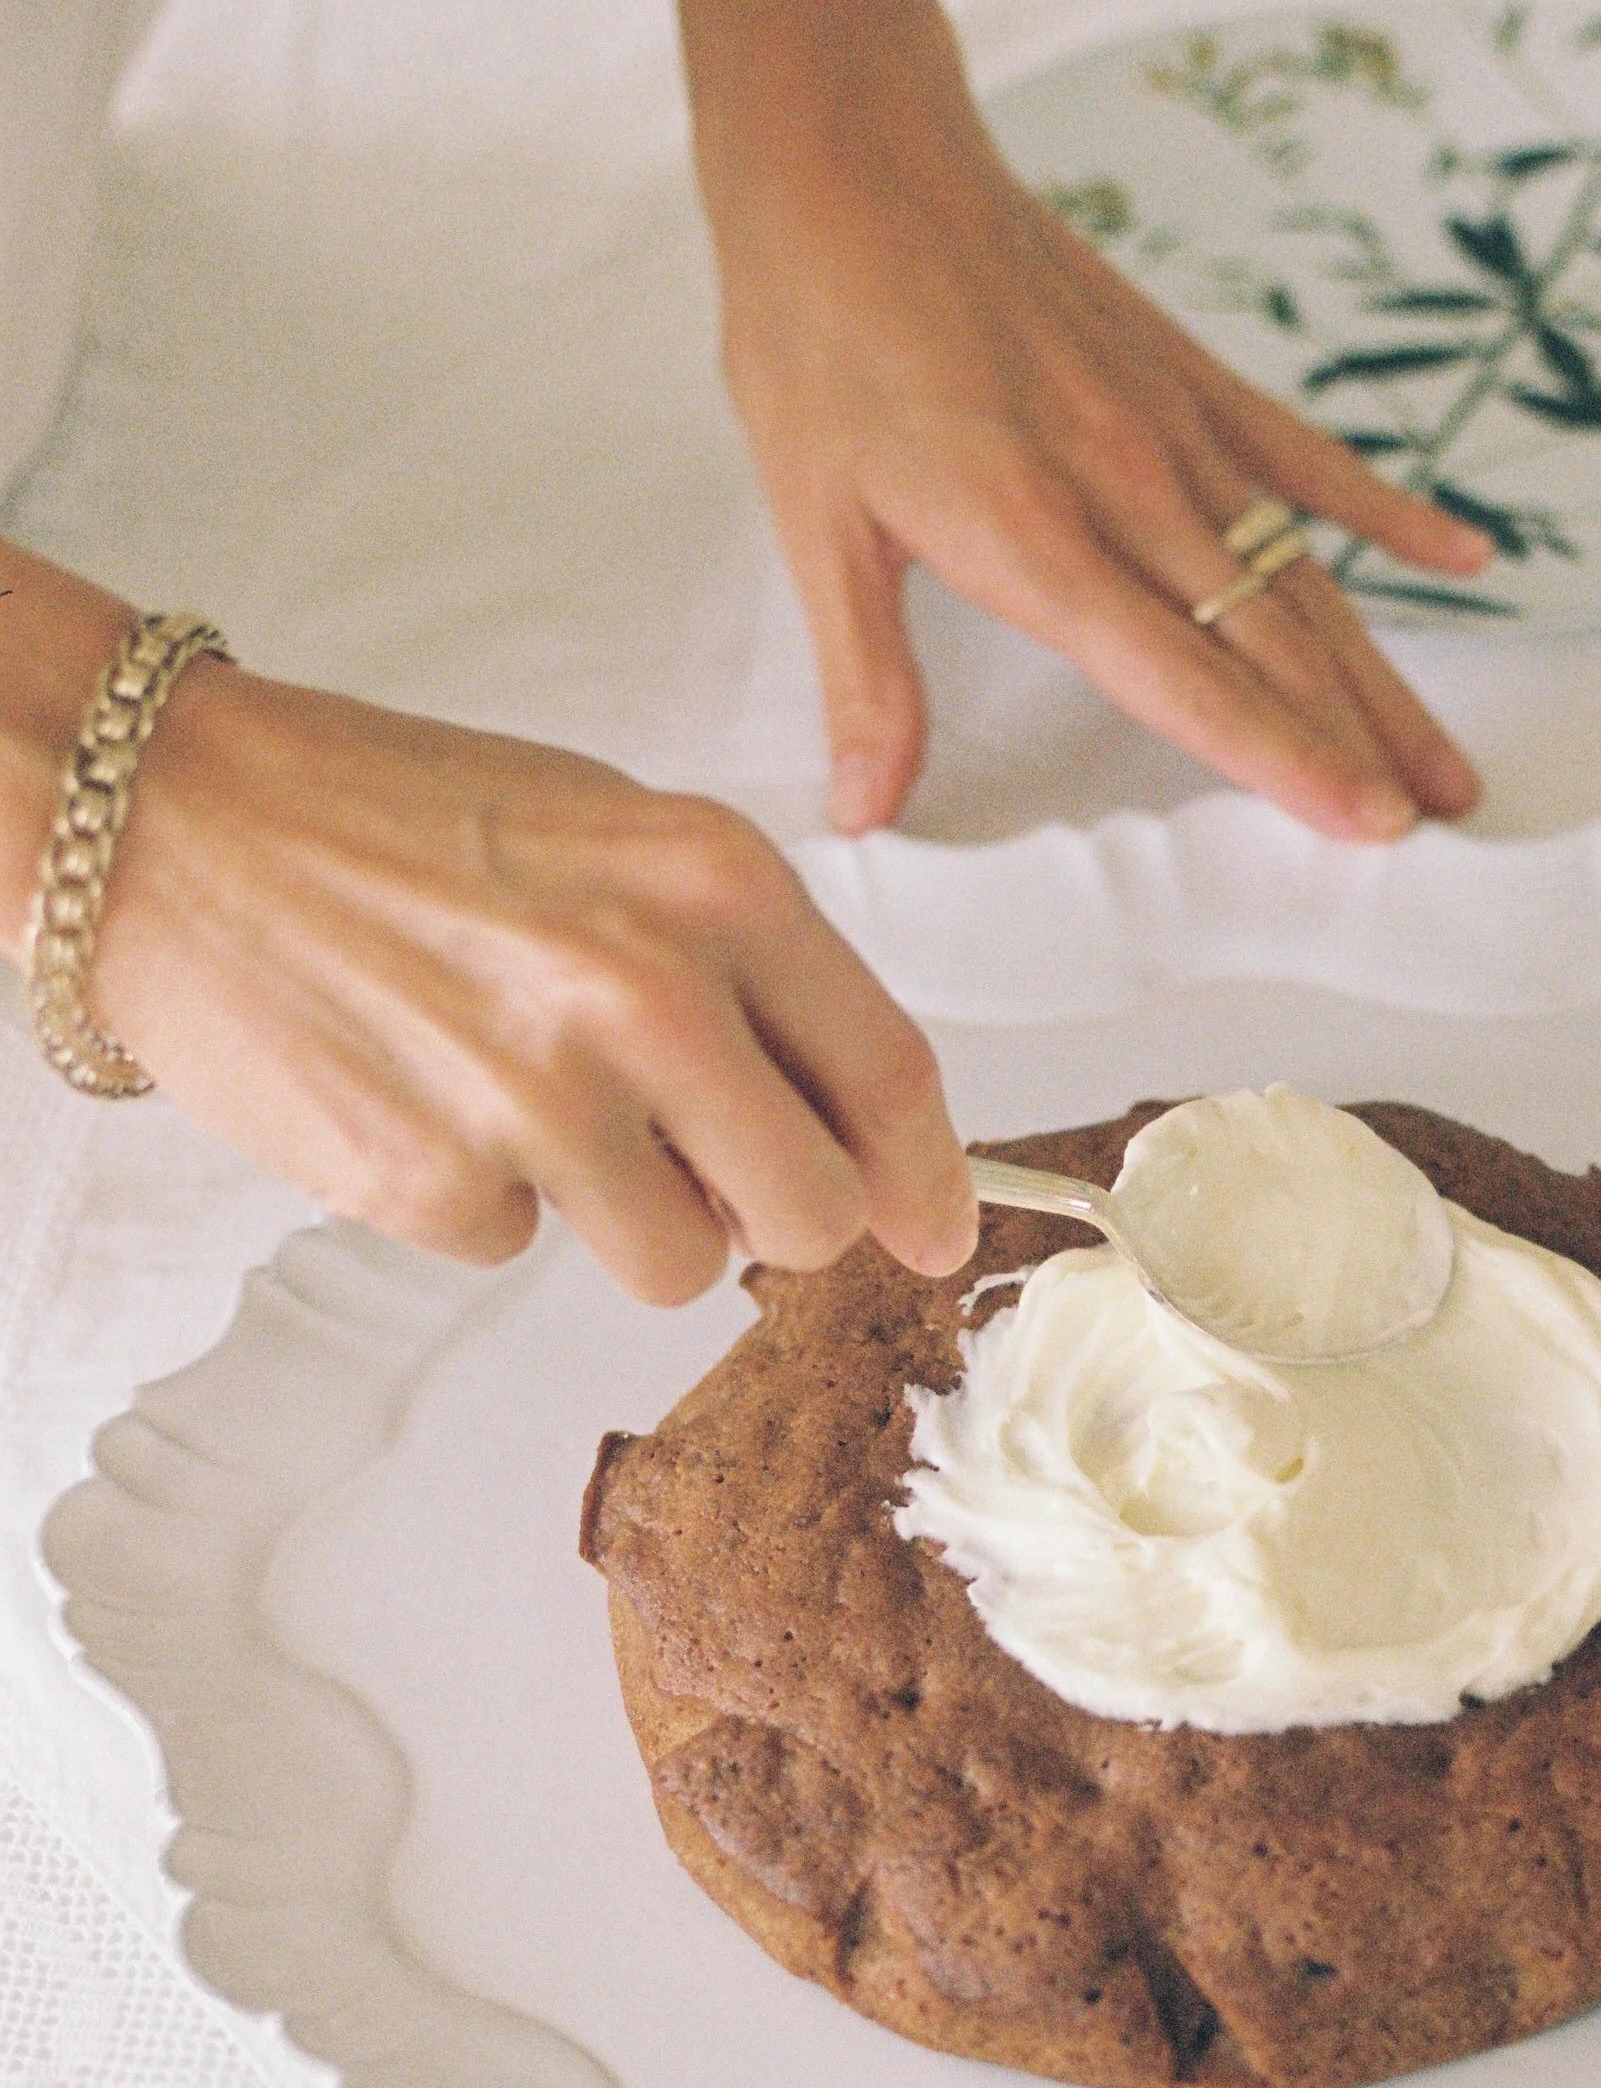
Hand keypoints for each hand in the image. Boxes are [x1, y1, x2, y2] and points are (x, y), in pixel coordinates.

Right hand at [36, 611, 975, 1305]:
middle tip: (704, 1174)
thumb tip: (848, 1138)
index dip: (927, 1180)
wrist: (175, 820)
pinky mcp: (438, 1182)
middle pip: (809, 1214)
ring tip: (526, 1099)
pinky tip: (424, 1096)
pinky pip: (523, 1249)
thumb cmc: (392, 820)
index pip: (887, 1077)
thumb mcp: (611, 842)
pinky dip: (483, 1199)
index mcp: (714, 886)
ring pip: (681, 1267)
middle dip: (775, 1222)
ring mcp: (542, 1098)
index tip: (938, 1232)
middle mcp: (648, 992)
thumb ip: (742, 975)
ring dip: (624, 1218)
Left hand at [716, 129, 1496, 844]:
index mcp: (1036, 536)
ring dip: (1382, 675)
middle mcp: (1128, 486)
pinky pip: (1310, 458)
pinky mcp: (1189, 375)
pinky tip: (1462, 559)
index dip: (1287, 760)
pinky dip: (1389, 512)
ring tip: (1447, 760)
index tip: (1365, 824)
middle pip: (1275, 643)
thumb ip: (867, 681)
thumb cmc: (821, 333)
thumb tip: (862, 809)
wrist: (850, 156)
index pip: (1190, 681)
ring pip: (1306, 575)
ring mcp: (1173, 426)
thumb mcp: (818, 525)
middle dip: (1362, 743)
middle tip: (1438, 826)